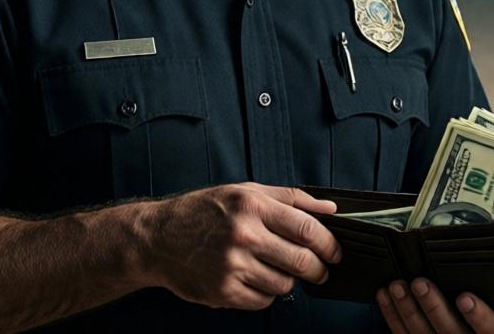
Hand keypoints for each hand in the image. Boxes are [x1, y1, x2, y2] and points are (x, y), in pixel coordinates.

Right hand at [139, 183, 339, 309]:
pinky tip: (255, 278)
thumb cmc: (204, 211)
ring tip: (275, 268)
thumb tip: (330, 209)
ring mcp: (232, 266)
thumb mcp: (246, 192)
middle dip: (319, 269)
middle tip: (319, 269)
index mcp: (252, 206)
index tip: (336, 252)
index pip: (308, 229)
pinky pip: (263, 301)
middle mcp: (243, 235)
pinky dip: (266, 294)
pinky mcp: (223, 292)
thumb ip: (291, 198)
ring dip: (288, 280)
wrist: (158, 238)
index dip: (330, 244)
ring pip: (285, 285)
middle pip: (302, 261)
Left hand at [376, 278, 493, 333]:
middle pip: (450, 332)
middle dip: (433, 307)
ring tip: (397, 286)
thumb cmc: (480, 296)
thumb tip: (482, 230)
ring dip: (407, 310)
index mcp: (492, 330)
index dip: (478, 314)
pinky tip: (384, 296)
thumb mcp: (491, 291)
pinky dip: (392, 316)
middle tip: (420, 282)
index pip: (489, 328)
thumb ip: (484, 271)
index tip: (464, 297)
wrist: (465, 328)